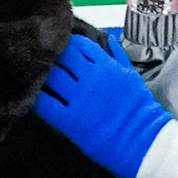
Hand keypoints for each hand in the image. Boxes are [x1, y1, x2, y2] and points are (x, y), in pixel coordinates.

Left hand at [33, 31, 173, 177]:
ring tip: (37, 77)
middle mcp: (91, 78)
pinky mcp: (71, 120)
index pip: (79, 44)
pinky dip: (37, 98)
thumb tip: (108, 37)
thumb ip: (118, 55)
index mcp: (107, 66)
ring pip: (51, 77)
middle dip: (52, 56)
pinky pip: (46, 104)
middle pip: (61, 57)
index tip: (61, 47)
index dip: (67, 44)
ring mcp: (79, 98)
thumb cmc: (139, 109)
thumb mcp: (132, 76)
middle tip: (45, 61)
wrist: (143, 140)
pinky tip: (33, 97)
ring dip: (42, 75)